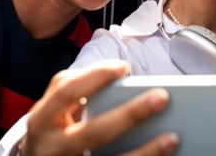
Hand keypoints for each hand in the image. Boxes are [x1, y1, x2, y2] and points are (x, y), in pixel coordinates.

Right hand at [20, 60, 178, 155]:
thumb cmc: (56, 122)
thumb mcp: (57, 103)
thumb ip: (81, 87)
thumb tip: (123, 75)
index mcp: (43, 118)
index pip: (67, 92)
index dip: (95, 77)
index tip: (125, 67)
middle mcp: (52, 147)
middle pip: (93, 133)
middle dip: (130, 115)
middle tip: (162, 97)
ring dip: (144, 151)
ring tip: (172, 137)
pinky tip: (161, 154)